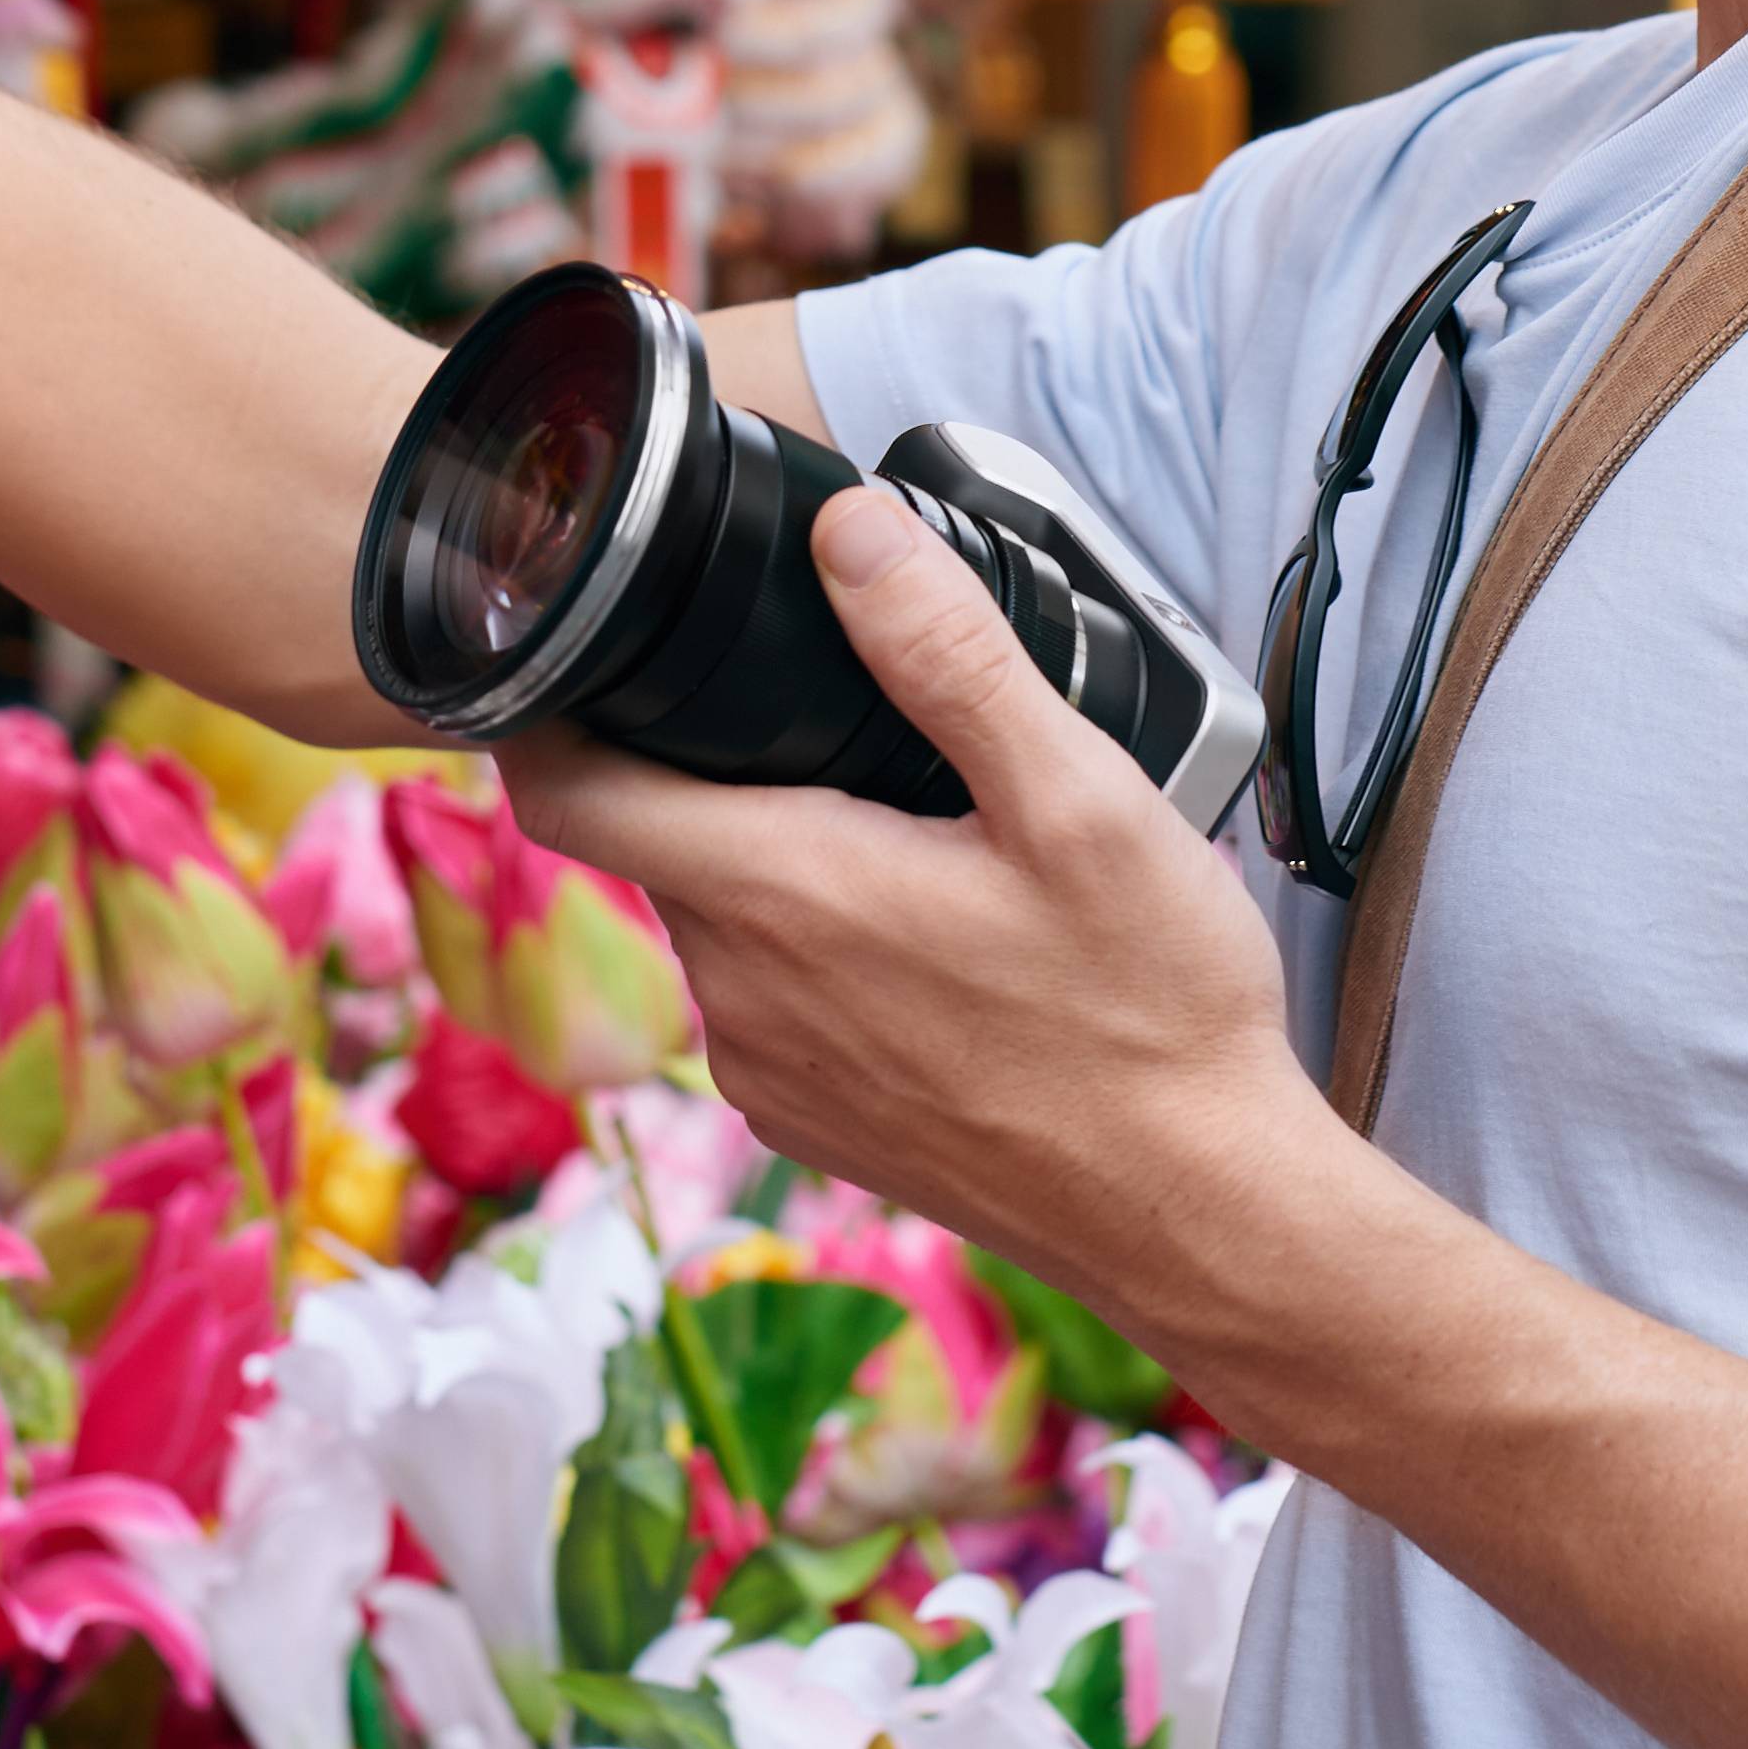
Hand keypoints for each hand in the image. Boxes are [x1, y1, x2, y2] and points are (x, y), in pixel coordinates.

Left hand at [509, 485, 1334, 1334]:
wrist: (1202, 1214)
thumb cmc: (1149, 1016)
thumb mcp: (1078, 799)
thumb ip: (949, 656)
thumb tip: (848, 534)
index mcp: (781, 895)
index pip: (565, 792)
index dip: (545, 705)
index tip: (586, 644)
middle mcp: (743, 998)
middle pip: (660, 838)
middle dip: (720, 766)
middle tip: (840, 717)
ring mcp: (774, 1076)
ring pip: (723, 919)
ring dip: (782, 860)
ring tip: (912, 826)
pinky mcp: (817, 1127)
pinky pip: (771, 1001)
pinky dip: (819, 951)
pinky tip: (934, 938)